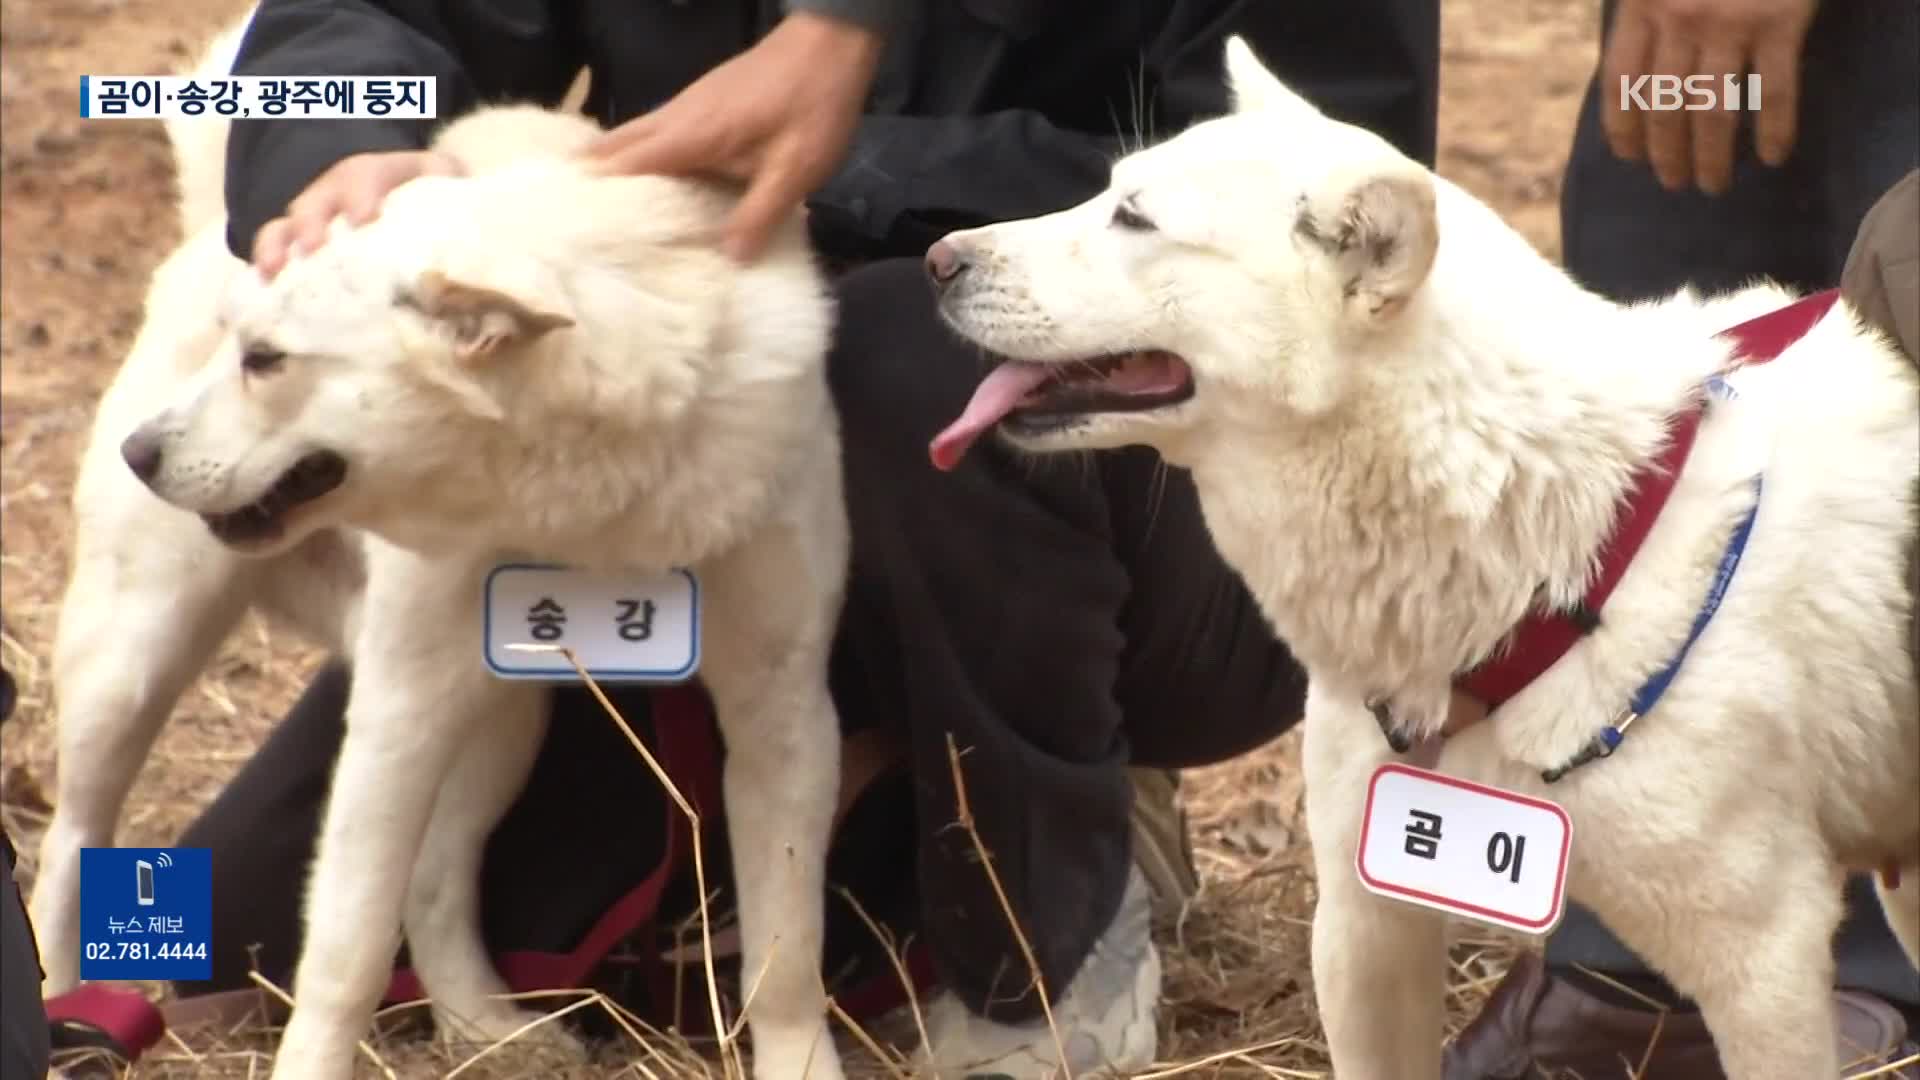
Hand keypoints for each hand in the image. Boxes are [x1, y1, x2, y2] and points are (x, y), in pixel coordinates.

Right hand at [251, 149, 464, 277]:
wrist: (387, 181)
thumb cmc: (424, 190)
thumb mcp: (443, 180)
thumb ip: (458, 194)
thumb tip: (484, 232)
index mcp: (375, 173)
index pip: (367, 177)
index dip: (363, 196)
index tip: (363, 220)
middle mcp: (335, 192)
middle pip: (317, 202)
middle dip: (313, 224)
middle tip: (313, 249)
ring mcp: (310, 217)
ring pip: (285, 225)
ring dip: (276, 247)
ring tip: (271, 273)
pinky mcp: (295, 242)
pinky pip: (272, 248)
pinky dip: (263, 267)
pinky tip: (257, 291)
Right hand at [579, 10, 882, 261]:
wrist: (830, 44)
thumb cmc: (813, 106)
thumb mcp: (795, 169)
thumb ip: (759, 213)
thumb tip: (728, 259)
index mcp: (692, 134)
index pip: (627, 164)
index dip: (598, 194)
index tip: (571, 226)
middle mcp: (678, 116)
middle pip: (619, 146)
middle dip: (591, 178)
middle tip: (567, 219)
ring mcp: (688, 105)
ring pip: (635, 137)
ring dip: (613, 166)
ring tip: (593, 207)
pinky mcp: (703, 103)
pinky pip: (657, 133)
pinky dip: (639, 154)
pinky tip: (646, 181)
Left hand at [1601, 0, 1818, 194]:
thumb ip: (1650, 13)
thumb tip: (1643, 73)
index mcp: (1642, 7)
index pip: (1620, 84)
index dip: (1622, 127)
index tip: (1630, 157)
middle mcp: (1679, 20)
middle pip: (1664, 107)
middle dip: (1667, 154)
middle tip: (1674, 182)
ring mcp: (1730, 23)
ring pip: (1712, 110)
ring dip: (1711, 157)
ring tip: (1714, 185)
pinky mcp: (1780, 22)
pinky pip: (1774, 90)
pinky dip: (1775, 129)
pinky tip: (1774, 157)